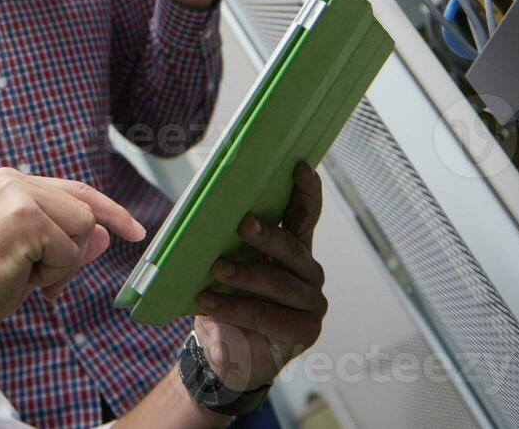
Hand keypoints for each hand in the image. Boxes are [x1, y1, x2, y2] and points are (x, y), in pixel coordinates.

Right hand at [0, 168, 145, 345]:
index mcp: (10, 183)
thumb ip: (68, 241)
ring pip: (83, 229)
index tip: (135, 231)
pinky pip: (68, 251)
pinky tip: (17, 276)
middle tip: (40, 282)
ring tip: (22, 275)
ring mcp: (17, 196)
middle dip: (73, 254)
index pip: (76, 191)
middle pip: (85, 211)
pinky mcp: (22, 218)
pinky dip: (52, 274)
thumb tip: (106, 231)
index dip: (110, 211)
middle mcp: (13, 180)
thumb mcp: (32, 261)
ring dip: (61, 265)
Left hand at [192, 164, 326, 391]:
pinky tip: (207, 302)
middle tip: (243, 224)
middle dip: (268, 235)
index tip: (300, 167)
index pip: (304, 216)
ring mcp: (311, 303)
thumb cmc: (226, 298)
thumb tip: (207, 209)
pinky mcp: (304, 332)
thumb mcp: (224, 263)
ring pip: (279, 283)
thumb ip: (227, 240)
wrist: (222, 351)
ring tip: (217, 269)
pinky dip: (234, 308)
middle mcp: (308, 272)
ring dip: (246, 275)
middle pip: (293, 248)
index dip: (306, 192)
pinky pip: (267, 316)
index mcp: (293, 249)